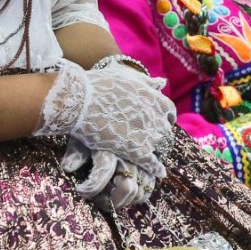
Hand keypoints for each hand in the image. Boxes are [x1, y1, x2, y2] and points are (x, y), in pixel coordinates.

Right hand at [49, 55, 172, 203]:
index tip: (155, 120)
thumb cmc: (100, 85)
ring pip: (159, 146)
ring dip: (154, 149)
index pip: (169, 112)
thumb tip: (162, 82)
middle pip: (164, 130)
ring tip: (147, 152)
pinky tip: (159, 173)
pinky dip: (157, 168)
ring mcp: (148, 135)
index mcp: (156, 100)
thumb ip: (145, 81)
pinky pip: (152, 163)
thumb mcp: (126, 76)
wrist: (82, 100)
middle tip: (145, 135)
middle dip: (157, 132)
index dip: (162, 117)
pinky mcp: (137, 151)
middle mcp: (157, 118)